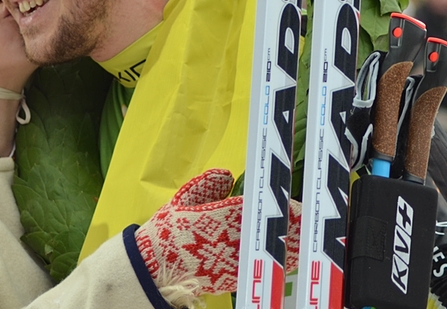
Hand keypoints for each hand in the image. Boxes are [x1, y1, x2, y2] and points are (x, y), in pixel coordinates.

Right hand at [135, 169, 301, 296]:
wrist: (151, 271)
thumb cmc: (163, 234)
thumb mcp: (178, 202)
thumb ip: (203, 187)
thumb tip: (225, 175)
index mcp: (203, 221)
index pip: (242, 211)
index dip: (266, 206)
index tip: (283, 199)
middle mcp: (217, 244)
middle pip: (259, 233)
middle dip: (283, 225)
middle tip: (304, 216)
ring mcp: (224, 264)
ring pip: (261, 253)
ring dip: (285, 244)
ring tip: (304, 235)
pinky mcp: (228, 280)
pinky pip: (258, 268)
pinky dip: (276, 262)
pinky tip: (289, 256)